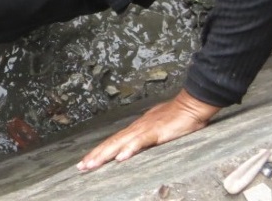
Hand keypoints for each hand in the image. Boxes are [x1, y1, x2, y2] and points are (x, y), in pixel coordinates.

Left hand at [77, 90, 218, 171]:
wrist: (191, 104)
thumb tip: (138, 145)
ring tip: (92, 165)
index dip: (100, 152)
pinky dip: (129, 150)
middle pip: (111, 143)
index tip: (87, 161)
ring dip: (104, 154)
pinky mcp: (156, 132)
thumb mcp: (159, 130)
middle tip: (81, 167)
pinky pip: (140, 142)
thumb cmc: (177, 117)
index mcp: (136, 129)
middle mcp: (135, 129)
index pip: (113, 142)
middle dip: (95, 156)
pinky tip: (120, 158)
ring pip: (119, 143)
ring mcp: (144, 129)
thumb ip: (148, 138)